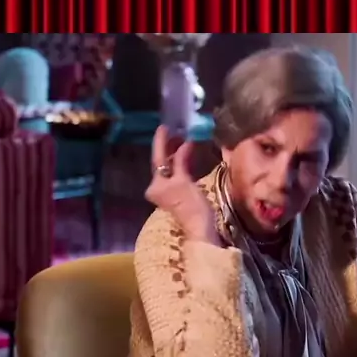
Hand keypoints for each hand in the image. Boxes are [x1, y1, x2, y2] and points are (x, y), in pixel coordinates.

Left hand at [145, 126, 220, 243]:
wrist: (200, 229)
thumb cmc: (191, 205)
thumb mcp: (185, 181)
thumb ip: (182, 162)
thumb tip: (184, 144)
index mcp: (156, 184)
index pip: (157, 158)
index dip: (161, 142)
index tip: (164, 127)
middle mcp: (158, 187)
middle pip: (163, 163)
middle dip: (170, 147)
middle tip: (178, 131)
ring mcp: (167, 192)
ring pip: (171, 168)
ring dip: (177, 155)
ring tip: (185, 139)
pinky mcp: (177, 194)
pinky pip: (177, 174)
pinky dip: (182, 164)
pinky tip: (189, 155)